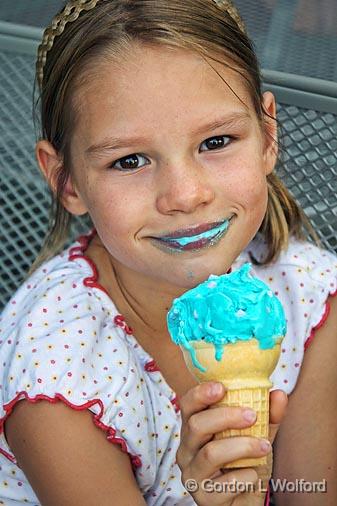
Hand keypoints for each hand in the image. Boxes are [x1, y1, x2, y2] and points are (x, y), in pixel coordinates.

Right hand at [176, 383, 287, 504]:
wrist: (246, 500)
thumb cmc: (245, 462)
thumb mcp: (258, 434)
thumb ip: (268, 415)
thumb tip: (279, 394)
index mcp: (195, 428)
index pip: (188, 404)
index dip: (200, 393)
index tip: (222, 387)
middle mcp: (187, 449)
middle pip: (196, 425)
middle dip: (226, 417)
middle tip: (253, 415)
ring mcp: (192, 474)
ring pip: (210, 453)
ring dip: (241, 447)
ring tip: (264, 446)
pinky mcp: (203, 498)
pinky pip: (223, 484)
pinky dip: (244, 477)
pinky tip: (253, 475)